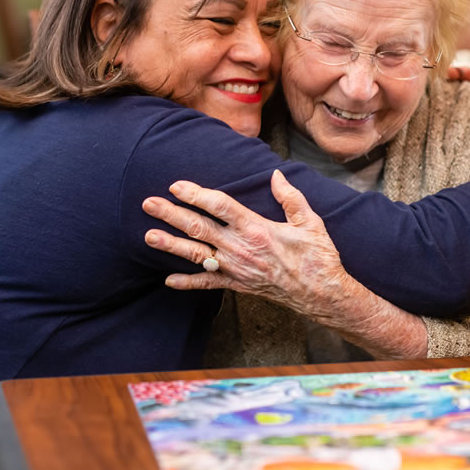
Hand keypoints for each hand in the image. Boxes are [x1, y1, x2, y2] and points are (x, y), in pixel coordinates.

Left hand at [142, 170, 357, 321]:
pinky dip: (188, 282)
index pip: (220, 206)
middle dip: (172, 215)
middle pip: (199, 228)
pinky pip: (208, 284)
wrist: (322, 294)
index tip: (177, 186)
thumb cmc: (317, 256)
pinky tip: (168, 279)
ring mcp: (236, 269)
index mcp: (257, 228)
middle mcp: (241, 248)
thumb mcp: (309, 221)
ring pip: (197, 255)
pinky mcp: (238, 285)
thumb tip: (276, 174)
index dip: (196, 195)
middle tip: (148, 204)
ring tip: (148, 236)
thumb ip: (290, 197)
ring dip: (171, 245)